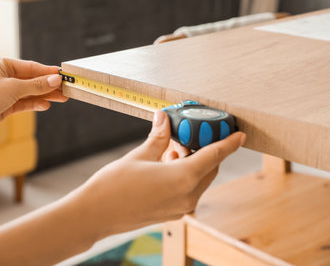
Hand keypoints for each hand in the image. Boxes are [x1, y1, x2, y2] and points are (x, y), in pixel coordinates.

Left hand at [0, 58, 67, 136]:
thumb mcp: (14, 88)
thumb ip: (36, 85)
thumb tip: (56, 79)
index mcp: (2, 64)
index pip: (30, 67)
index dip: (47, 72)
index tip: (63, 75)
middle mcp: (3, 77)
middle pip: (31, 80)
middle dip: (48, 85)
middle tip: (66, 89)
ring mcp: (4, 92)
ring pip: (29, 92)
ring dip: (45, 95)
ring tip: (62, 98)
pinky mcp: (4, 106)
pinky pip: (23, 103)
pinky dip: (34, 104)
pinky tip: (46, 105)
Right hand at [79, 110, 245, 235]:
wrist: (96, 214)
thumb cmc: (113, 186)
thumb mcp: (139, 156)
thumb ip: (158, 137)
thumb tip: (165, 119)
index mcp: (182, 179)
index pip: (214, 156)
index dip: (228, 143)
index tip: (239, 135)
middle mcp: (186, 196)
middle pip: (208, 168)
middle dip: (204, 148)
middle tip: (192, 133)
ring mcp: (180, 208)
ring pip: (198, 179)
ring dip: (192, 161)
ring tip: (173, 147)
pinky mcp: (171, 213)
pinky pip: (188, 190)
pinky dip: (185, 174)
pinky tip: (167, 163)